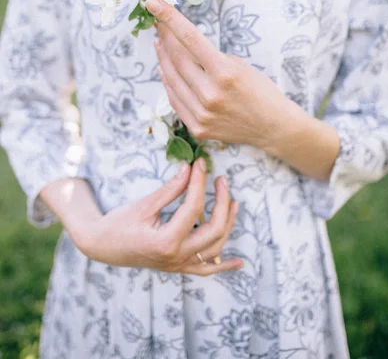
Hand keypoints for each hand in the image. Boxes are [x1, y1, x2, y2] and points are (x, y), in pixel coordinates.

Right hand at [78, 159, 242, 274]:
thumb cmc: (119, 223)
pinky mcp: (178, 267)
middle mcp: (176, 257)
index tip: (201, 164)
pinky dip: (224, 266)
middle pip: (213, 230)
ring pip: (215, 249)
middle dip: (222, 202)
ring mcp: (178, 265)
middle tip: (222, 179)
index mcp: (165, 242)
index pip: (193, 208)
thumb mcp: (144, 204)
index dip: (199, 182)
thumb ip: (171, 189)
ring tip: (233, 202)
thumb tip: (190, 168)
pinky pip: (206, 270)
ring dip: (227, 225)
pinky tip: (240, 261)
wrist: (101, 246)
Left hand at [145, 0, 295, 152]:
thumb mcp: (240, 65)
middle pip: (177, 58)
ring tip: (159, 43)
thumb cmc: (260, 90)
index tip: (153, 2)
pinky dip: (168, 82)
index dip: (169, 18)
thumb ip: (210, 57)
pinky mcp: (197, 127)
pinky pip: (175, 100)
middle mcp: (210, 94)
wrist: (273, 127)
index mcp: (225, 72)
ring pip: (172, 79)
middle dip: (165, 36)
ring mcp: (202, 114)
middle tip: (158, 22)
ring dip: (163, 58)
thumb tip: (181, 45)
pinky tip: (165, 69)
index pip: (190, 38)